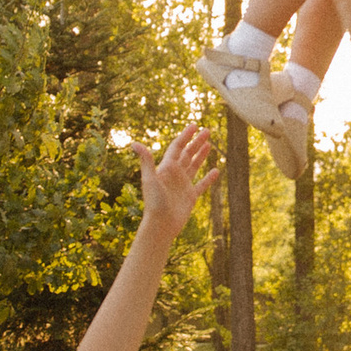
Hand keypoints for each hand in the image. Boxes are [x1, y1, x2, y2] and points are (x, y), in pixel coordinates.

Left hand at [132, 123, 214, 239]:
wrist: (161, 225)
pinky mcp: (190, 197)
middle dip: (196, 142)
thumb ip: (145, 160)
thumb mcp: (149, 179)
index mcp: (166, 168)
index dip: (186, 136)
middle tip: (207, 130)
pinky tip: (216, 170)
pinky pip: (201, 185)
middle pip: (187, 153)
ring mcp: (183, 185)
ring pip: (194, 166)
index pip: (177, 147)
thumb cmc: (154, 203)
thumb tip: (134, 143)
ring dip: (201, 155)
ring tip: (210, 145)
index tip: (194, 126)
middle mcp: (175, 174)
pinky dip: (208, 178)